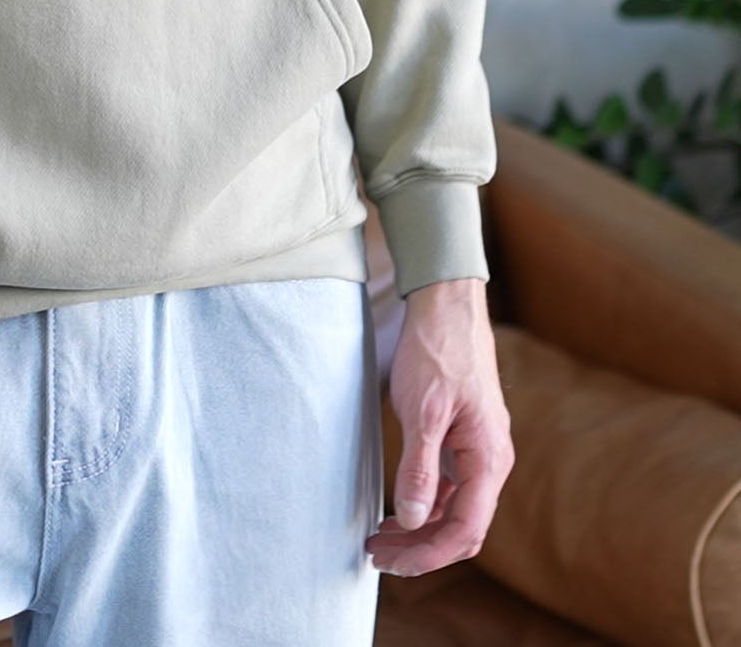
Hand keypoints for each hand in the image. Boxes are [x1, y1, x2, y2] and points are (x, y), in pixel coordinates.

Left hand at [367, 277, 514, 578]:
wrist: (448, 305)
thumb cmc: (438, 351)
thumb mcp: (423, 410)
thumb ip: (421, 469)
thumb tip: (415, 521)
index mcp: (489, 459)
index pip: (465, 530)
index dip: (428, 555)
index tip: (391, 562)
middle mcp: (491, 462)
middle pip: (462, 528)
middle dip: (421, 549)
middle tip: (377, 554)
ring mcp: (479, 452)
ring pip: (455, 510)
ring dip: (421, 530)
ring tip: (379, 536)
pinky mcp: (466, 441)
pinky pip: (451, 489)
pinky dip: (426, 505)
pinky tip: (399, 508)